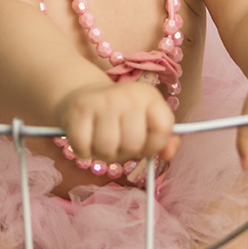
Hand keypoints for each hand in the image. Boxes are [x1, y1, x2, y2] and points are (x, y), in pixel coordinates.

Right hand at [57, 79, 178, 164]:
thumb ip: (164, 139)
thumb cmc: (120, 116)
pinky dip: (84, 151)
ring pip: (108, 149)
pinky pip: (84, 148)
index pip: (163, 129)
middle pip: (133, 144)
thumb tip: (168, 154)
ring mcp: (101, 101)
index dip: (155, 146)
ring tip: (102, 140)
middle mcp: (127, 94)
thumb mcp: (146, 121)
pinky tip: (87, 138)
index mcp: (149, 96)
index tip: (145, 145)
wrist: (83, 94)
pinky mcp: (79, 110)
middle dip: (126, 152)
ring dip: (104, 154)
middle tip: (119, 141)